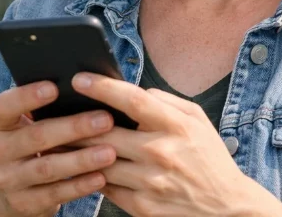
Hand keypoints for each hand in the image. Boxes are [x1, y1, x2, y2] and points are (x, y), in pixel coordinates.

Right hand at [0, 80, 118, 216]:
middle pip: (35, 136)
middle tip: (106, 120)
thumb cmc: (33, 145)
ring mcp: (8, 179)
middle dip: (73, 127)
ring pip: (47, 168)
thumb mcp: (28, 126)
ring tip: (110, 152)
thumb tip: (86, 88)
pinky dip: (79, 185)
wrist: (15, 192)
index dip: (27, 96)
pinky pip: (55, 194)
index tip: (55, 87)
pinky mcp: (23, 203)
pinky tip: (101, 177)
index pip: (4, 106)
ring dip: (81, 160)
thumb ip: (46, 110)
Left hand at [69, 73, 281, 216]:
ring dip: (75, 151)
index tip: (79, 78)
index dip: (103, 87)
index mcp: (176, 126)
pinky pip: (106, 187)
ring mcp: (151, 183)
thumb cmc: (208, 157)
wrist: (227, 208)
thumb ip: (164, 100)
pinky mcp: (143, 207)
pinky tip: (79, 166)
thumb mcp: (197, 120)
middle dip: (75, 122)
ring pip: (99, 162)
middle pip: (105, 133)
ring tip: (56, 139)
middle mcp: (162, 153)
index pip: (133, 100)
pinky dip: (91, 175)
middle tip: (54, 111)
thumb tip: (132, 89)